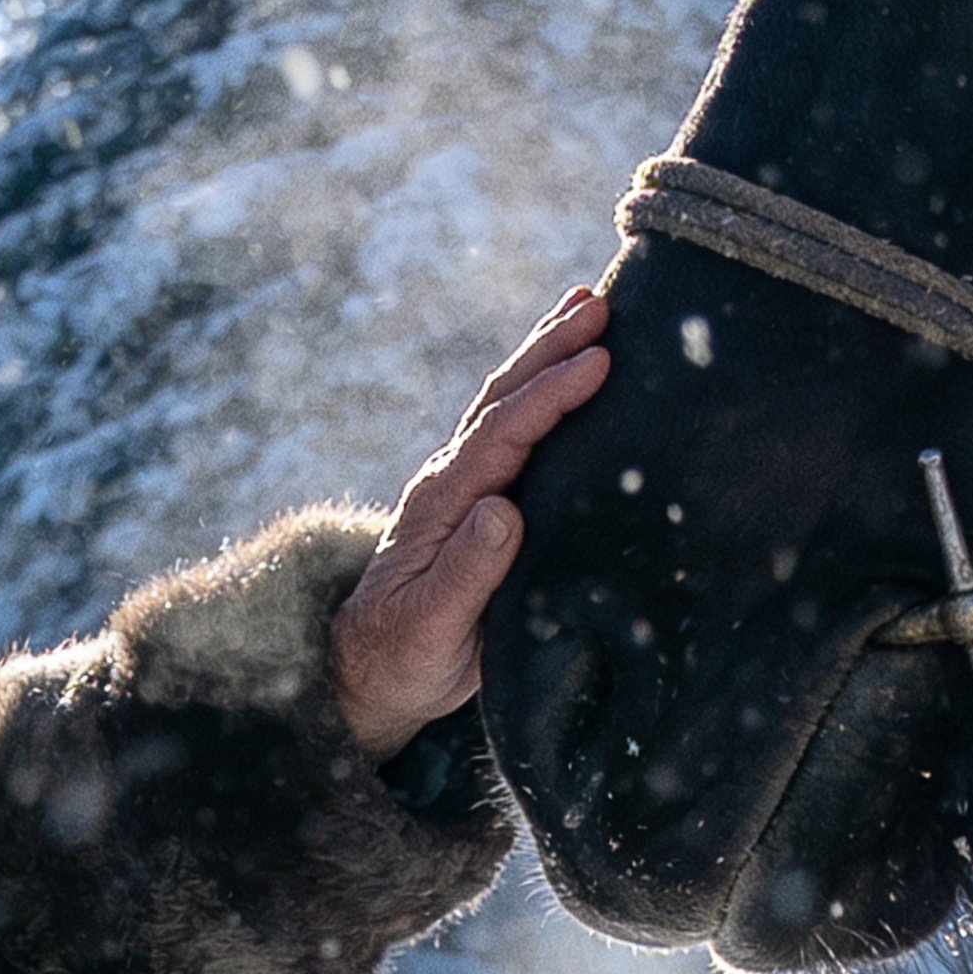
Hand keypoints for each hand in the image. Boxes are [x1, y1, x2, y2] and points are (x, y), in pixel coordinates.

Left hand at [331, 288, 611, 761]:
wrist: (372, 669)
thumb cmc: (407, 654)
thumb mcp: (433, 625)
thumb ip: (467, 572)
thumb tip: (503, 510)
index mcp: (444, 503)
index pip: (502, 434)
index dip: (549, 395)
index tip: (597, 361)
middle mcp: (451, 480)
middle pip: (502, 398)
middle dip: (549, 348)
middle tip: (600, 304)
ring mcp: (463, 484)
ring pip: (505, 402)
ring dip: (544, 352)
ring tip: (587, 305)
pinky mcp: (478, 497)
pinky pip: (513, 429)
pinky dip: (541, 388)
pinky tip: (568, 367)